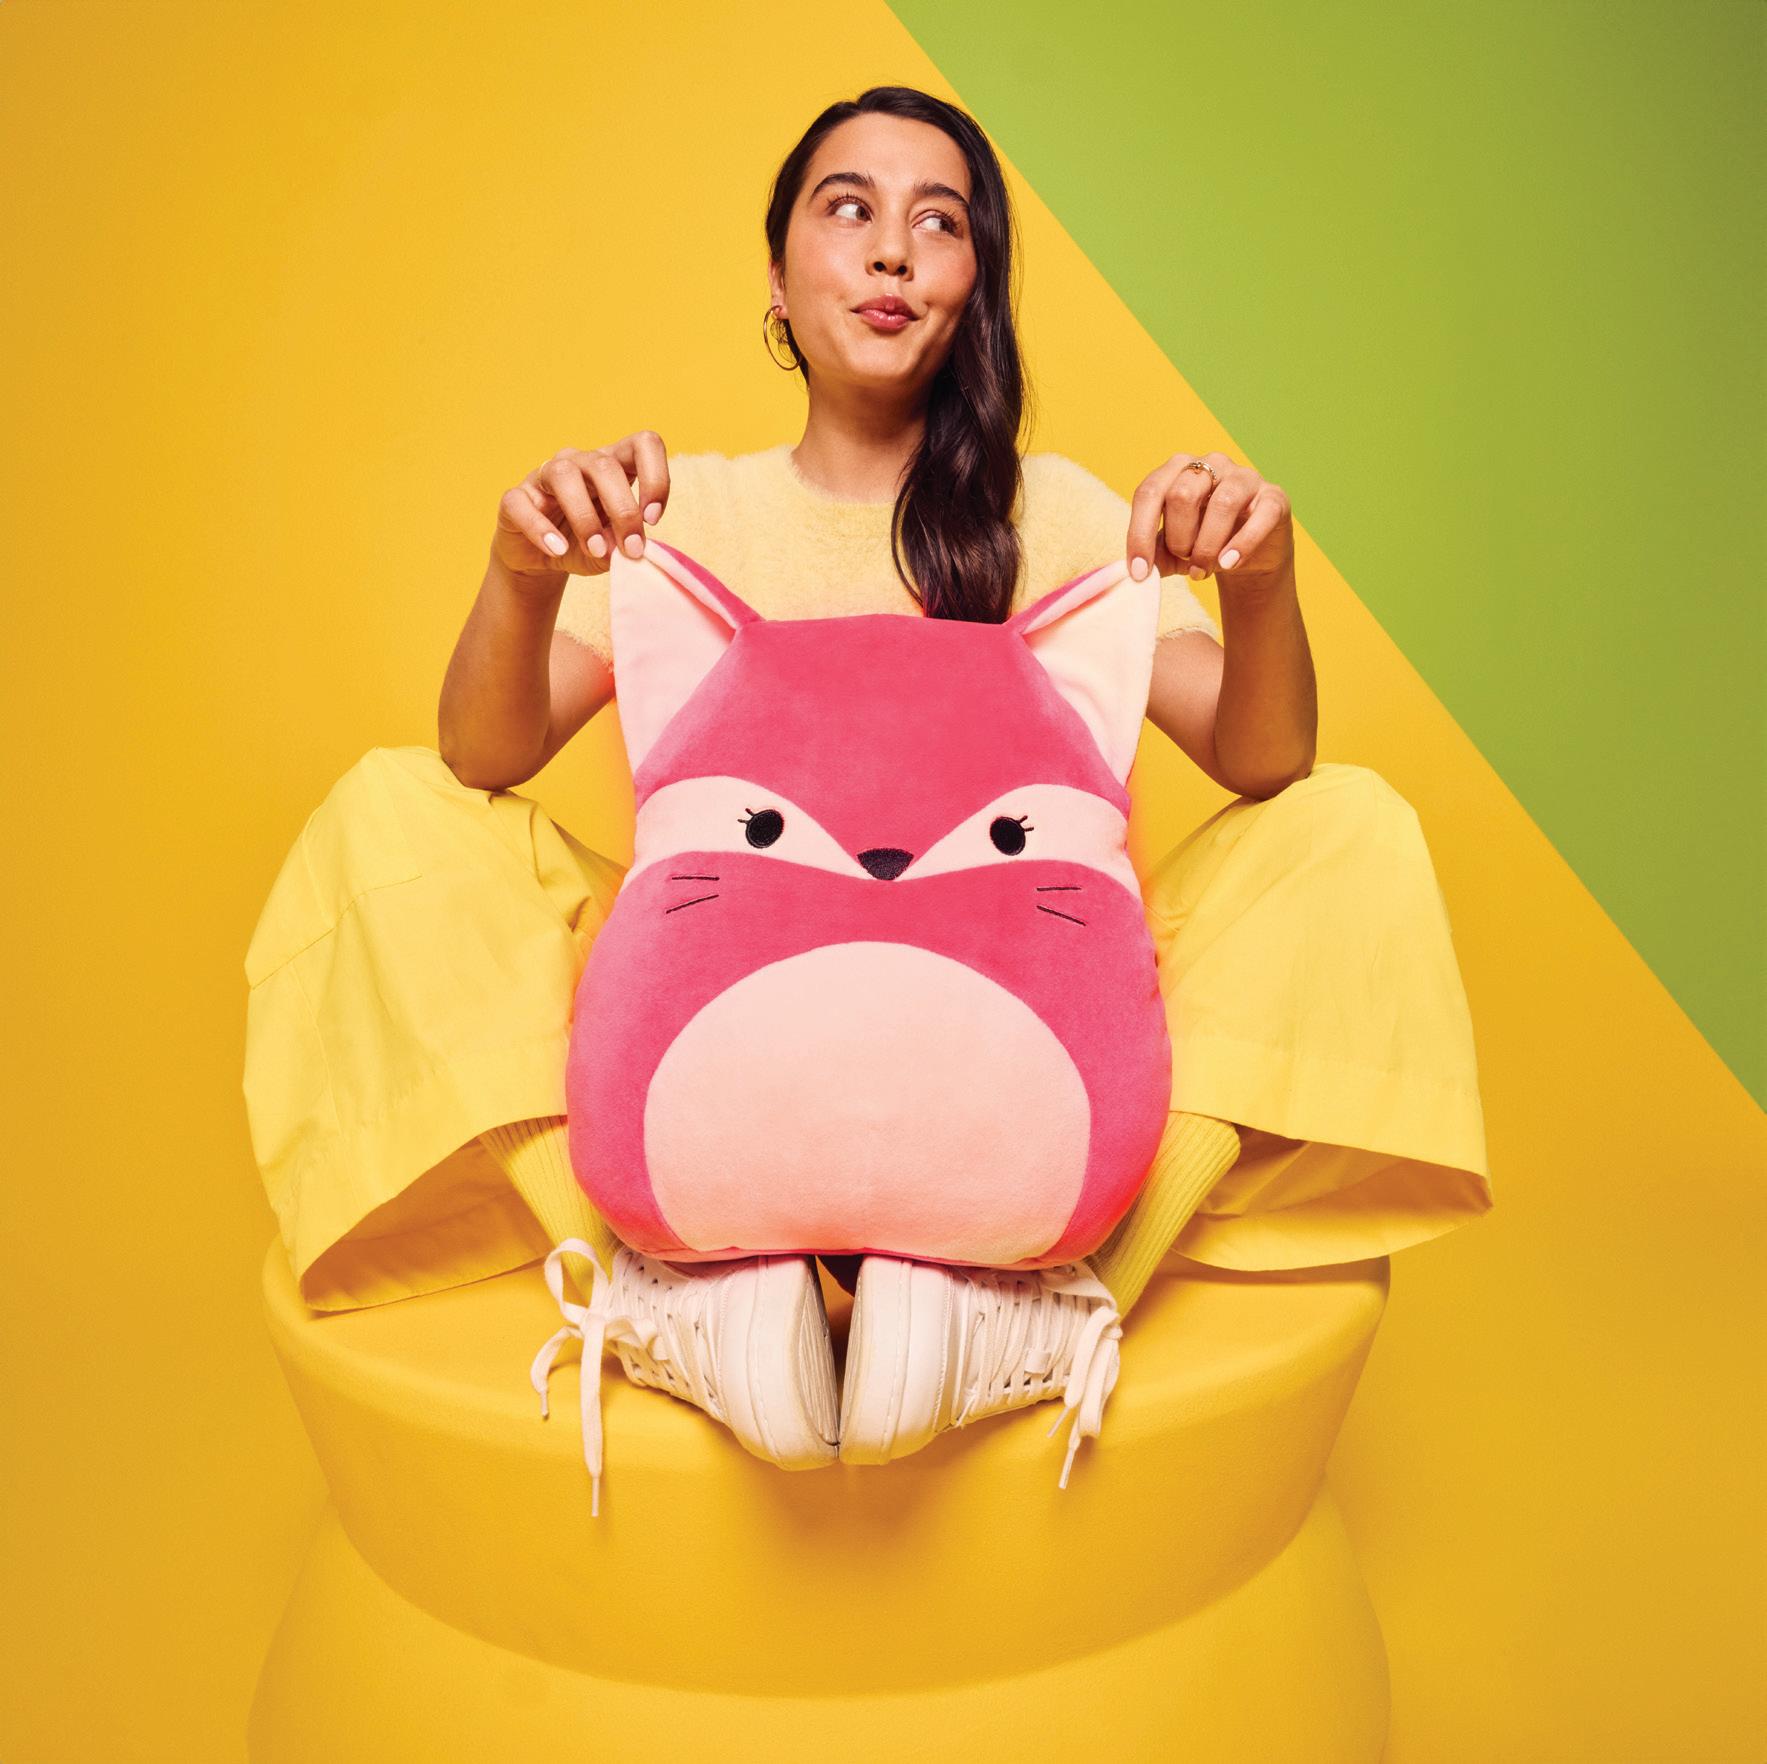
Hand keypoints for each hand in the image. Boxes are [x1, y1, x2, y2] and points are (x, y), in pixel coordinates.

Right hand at [491, 431, 672, 592]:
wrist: (541, 561)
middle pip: (605, 466)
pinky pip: (523, 504)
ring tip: (595, 550)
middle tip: (631, 549)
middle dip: (623, 511)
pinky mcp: (515, 498)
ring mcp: (544, 475)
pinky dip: (541, 529)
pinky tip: (557, 550)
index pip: (643, 444)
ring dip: (585, 517)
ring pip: (564, 474)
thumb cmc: (584, 546)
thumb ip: (623, 545)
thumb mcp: (612, 549)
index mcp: (613, 466)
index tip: (653, 519)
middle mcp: (580, 462)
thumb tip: (627, 546)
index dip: (655, 477)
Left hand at [1127, 452, 1293, 590]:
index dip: (1140, 534)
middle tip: (1185, 561)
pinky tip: (1229, 564)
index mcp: (1177, 470)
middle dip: (1178, 539)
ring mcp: (1244, 477)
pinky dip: (1241, 545)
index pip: (1149, 492)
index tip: (1139, 573)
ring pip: (1221, 504)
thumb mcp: (1171, 552)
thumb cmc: (1202, 545)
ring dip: (1207, 546)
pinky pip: (1259, 517)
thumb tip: (1137, 571)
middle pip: (1182, 494)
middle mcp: (1211, 464)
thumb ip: (1153, 555)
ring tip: (1203, 570)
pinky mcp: (1273, 497)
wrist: (1249, 557)